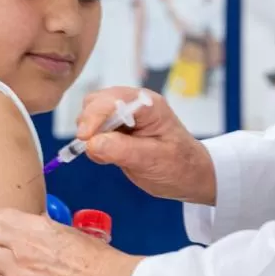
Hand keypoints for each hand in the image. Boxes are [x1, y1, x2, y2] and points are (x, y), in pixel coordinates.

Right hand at [78, 87, 215, 205]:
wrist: (190, 175)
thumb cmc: (180, 165)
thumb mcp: (153, 160)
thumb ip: (121, 150)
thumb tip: (91, 143)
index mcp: (148, 105)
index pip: (113, 100)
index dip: (95, 116)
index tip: (84, 138)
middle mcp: (134, 104)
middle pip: (97, 101)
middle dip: (90, 124)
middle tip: (95, 149)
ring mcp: (124, 115)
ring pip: (91, 113)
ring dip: (91, 134)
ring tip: (108, 155)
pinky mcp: (117, 128)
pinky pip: (95, 129)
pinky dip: (93, 142)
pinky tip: (109, 156)